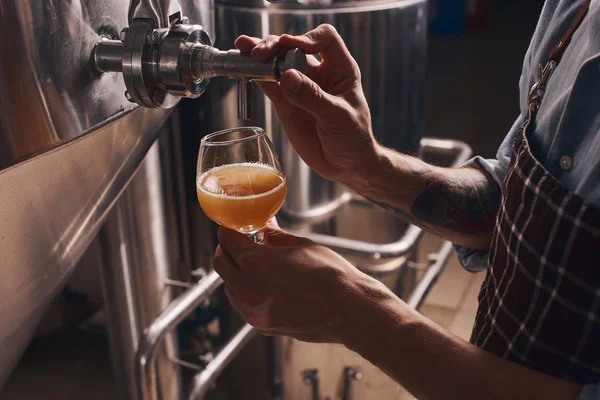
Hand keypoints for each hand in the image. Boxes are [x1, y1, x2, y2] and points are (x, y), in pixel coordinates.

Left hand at [213, 220, 385, 342]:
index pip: (227, 241)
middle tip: (235, 244)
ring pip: (229, 288)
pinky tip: (260, 286)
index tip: (231, 229)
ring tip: (250, 266)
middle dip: (225, 251)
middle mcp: (247, 288)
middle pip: (221, 265)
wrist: (348, 310)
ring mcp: (253, 310)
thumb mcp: (301, 246)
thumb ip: (276, 238)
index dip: (228, 231)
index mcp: (254, 263)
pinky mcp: (261, 325)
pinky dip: (244, 293)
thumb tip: (265, 230)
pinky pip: (242, 306)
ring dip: (234, 274)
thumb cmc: (330, 276)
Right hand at [235, 24, 377, 185]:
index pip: (325, 39)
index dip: (308, 38)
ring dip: (260, 54)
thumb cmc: (353, 138)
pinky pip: (268, 84)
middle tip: (260, 53)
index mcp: (340, 69)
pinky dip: (255, 75)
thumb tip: (286, 76)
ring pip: (277, 62)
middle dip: (276, 45)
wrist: (346, 166)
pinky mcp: (285, 102)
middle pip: (294, 46)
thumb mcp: (337, 117)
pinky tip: (244, 69)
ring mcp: (299, 87)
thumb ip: (312, 97)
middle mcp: (318, 73)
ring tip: (244, 50)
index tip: (295, 48)